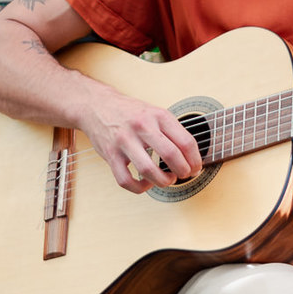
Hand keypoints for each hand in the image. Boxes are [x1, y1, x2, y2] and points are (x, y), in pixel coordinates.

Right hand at [84, 89, 202, 194]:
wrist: (96, 105)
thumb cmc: (129, 112)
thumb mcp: (155, 112)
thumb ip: (172, 131)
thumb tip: (192, 157)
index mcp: (158, 115)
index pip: (186, 141)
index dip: (196, 160)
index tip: (196, 167)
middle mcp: (141, 126)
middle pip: (170, 155)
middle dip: (183, 171)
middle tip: (184, 174)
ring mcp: (124, 141)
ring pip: (148, 170)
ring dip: (163, 181)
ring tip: (167, 179)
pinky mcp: (110, 154)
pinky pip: (125, 180)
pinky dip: (139, 188)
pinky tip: (146, 183)